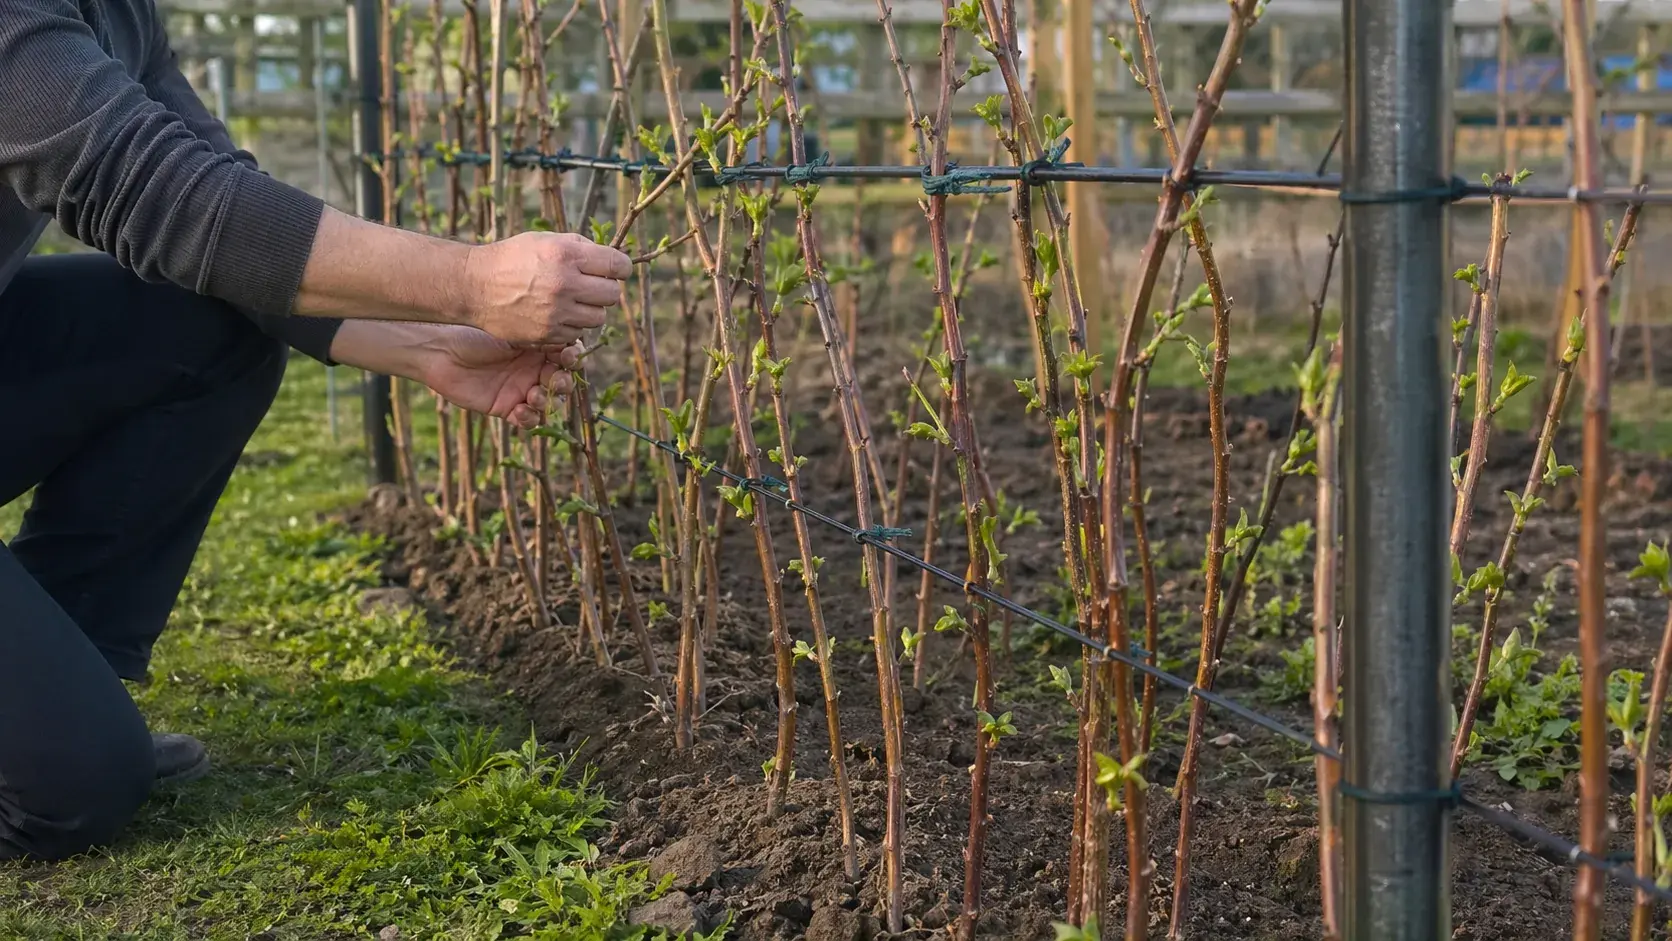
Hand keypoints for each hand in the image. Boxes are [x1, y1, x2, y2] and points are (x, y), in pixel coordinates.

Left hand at [418, 326, 581, 428]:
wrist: (442, 353)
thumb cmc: (475, 335)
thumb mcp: (512, 331)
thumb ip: (540, 337)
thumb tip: (570, 340)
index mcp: (538, 347)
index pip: (567, 356)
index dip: (572, 359)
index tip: (568, 357)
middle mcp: (533, 369)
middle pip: (562, 382)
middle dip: (563, 384)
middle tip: (553, 380)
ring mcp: (521, 389)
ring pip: (549, 403)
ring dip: (547, 402)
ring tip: (532, 395)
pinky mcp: (507, 407)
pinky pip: (529, 420)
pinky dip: (530, 418)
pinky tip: (520, 410)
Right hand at [463, 232, 632, 346]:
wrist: (474, 285)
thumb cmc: (512, 258)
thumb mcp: (545, 240)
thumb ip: (580, 247)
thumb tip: (611, 260)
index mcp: (566, 255)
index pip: (617, 265)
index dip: (620, 267)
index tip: (615, 270)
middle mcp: (565, 284)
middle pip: (613, 295)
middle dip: (605, 289)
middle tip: (590, 285)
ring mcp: (557, 312)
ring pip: (599, 318)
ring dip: (590, 309)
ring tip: (571, 300)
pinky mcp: (548, 334)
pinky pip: (578, 333)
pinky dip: (572, 325)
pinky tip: (556, 313)